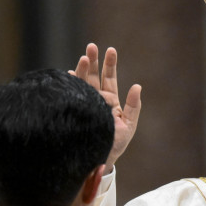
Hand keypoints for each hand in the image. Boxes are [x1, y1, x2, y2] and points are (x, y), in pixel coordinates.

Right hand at [70, 43, 140, 171]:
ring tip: (84, 58)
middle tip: (92, 46)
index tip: (110, 50)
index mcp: (110, 101)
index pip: (109, 79)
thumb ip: (133, 107)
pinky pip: (72, 96)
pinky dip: (70, 85)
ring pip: (83, 83)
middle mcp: (96, 99)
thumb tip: (137, 86)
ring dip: (83, 70)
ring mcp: (84, 104)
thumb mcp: (128, 125)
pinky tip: (69, 75)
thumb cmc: (115, 144)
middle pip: (94, 76)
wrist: (99, 159)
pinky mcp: (75, 111)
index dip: (109, 65)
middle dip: (94, 61)